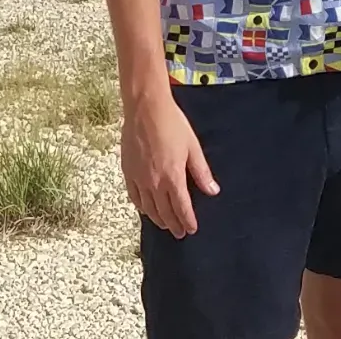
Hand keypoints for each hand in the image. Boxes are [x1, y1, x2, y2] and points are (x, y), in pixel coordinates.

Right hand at [122, 92, 219, 236]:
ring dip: (158, 219)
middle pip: (165, 212)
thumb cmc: (172, 123)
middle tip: (180, 233)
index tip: (192, 229)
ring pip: (148, 209)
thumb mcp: (193, 146)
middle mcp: (154, 183)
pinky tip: (146, 209)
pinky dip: (141, 207)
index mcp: (173, 177)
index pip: (181, 208)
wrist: (146, 108)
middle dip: (174, 224)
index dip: (187, 221)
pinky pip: (134, 197)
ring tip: (165, 224)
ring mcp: (139, 179)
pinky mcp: (128, 172)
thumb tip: (212, 191)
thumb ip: (201, 171)